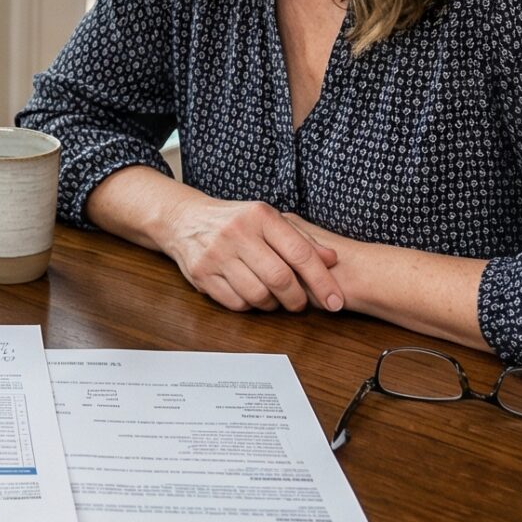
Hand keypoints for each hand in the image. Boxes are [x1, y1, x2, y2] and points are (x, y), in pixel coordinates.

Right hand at [161, 197, 345, 313]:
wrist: (185, 219)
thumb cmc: (236, 221)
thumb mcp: (269, 220)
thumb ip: (301, 238)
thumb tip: (331, 259)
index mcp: (260, 215)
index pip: (300, 253)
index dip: (322, 281)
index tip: (335, 300)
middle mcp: (237, 232)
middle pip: (280, 278)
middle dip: (297, 299)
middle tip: (301, 304)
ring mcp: (216, 254)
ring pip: (258, 295)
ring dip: (273, 305)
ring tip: (275, 298)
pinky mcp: (202, 274)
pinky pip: (236, 303)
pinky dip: (250, 306)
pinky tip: (252, 296)